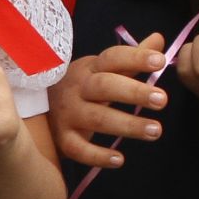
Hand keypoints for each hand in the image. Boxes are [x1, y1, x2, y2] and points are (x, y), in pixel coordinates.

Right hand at [47, 33, 169, 168]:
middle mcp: (77, 88)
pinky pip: (78, 149)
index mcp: (90, 68)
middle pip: (104, 86)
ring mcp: (67, 114)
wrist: (35, 108)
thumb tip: (159, 38)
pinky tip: (120, 160)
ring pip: (97, 119)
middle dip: (134, 92)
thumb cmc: (81, 87)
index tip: (161, 62)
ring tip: (156, 130)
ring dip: (127, 125)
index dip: (136, 57)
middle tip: (163, 99)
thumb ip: (131, 58)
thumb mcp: (102, 70)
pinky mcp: (62, 139)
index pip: (113, 58)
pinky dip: (97, 156)